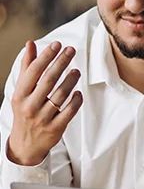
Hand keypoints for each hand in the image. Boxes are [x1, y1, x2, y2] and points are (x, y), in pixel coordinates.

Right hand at [7, 41, 82, 165]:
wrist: (25, 144)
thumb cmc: (25, 112)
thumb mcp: (21, 91)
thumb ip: (27, 67)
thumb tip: (30, 44)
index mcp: (20, 95)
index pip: (33, 71)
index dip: (46, 56)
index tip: (57, 44)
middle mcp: (30, 105)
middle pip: (48, 80)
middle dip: (61, 63)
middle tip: (71, 50)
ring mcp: (43, 118)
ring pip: (60, 95)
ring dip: (70, 80)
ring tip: (77, 70)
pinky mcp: (55, 128)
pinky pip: (69, 112)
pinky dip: (75, 101)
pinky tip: (79, 92)